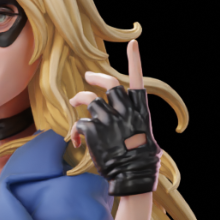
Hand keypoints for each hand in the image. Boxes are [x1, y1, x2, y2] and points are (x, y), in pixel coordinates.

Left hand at [68, 41, 160, 197]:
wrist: (133, 176)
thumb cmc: (142, 162)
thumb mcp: (145, 137)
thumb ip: (132, 123)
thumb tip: (126, 123)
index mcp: (139, 111)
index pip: (137, 80)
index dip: (134, 61)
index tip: (132, 44)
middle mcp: (124, 111)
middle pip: (109, 84)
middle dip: (96, 78)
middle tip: (87, 77)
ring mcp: (109, 120)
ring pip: (90, 100)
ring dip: (79, 99)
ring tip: (74, 102)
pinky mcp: (95, 131)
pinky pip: (80, 124)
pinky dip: (75, 132)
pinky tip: (77, 141)